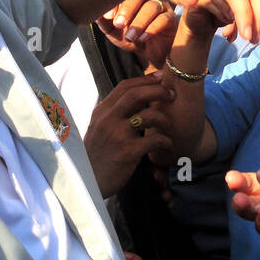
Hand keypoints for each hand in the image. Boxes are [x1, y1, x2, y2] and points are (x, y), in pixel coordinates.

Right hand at [83, 73, 175, 197]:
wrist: (88, 181)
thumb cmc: (97, 155)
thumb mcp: (99, 129)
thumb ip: (114, 114)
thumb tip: (138, 97)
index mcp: (101, 112)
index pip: (124, 86)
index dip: (145, 79)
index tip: (160, 77)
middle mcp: (108, 119)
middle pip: (137, 94)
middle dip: (158, 91)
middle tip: (171, 95)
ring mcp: (118, 135)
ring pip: (148, 116)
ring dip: (164, 120)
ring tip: (168, 128)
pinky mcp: (128, 152)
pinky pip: (155, 140)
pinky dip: (166, 141)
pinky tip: (167, 145)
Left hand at [95, 0, 176, 69]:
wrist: (150, 55)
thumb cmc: (132, 38)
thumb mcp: (114, 32)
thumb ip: (105, 23)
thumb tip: (96, 14)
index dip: (115, 2)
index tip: (107, 17)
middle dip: (127, 10)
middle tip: (118, 24)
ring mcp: (162, 6)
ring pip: (152, 6)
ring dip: (139, 21)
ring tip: (130, 36)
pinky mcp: (172, 19)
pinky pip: (164, 19)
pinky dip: (152, 28)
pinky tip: (143, 38)